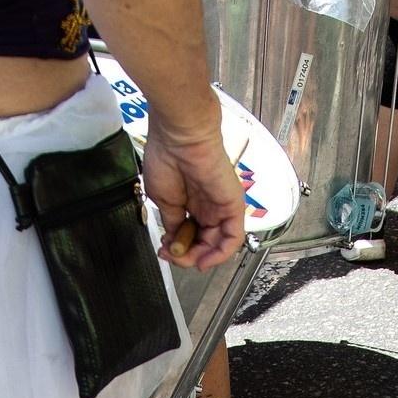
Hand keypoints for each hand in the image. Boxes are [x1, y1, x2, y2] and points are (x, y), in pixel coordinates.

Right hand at [142, 123, 244, 271]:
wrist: (179, 137)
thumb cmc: (166, 158)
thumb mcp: (164, 200)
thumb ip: (173, 222)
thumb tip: (173, 240)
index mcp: (192, 203)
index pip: (191, 236)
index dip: (177, 249)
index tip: (164, 251)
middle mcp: (209, 206)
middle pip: (205, 243)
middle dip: (186, 256)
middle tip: (171, 256)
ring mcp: (222, 206)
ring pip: (218, 244)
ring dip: (200, 257)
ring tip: (182, 257)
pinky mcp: (233, 206)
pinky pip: (233, 238)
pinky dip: (220, 254)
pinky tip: (204, 260)